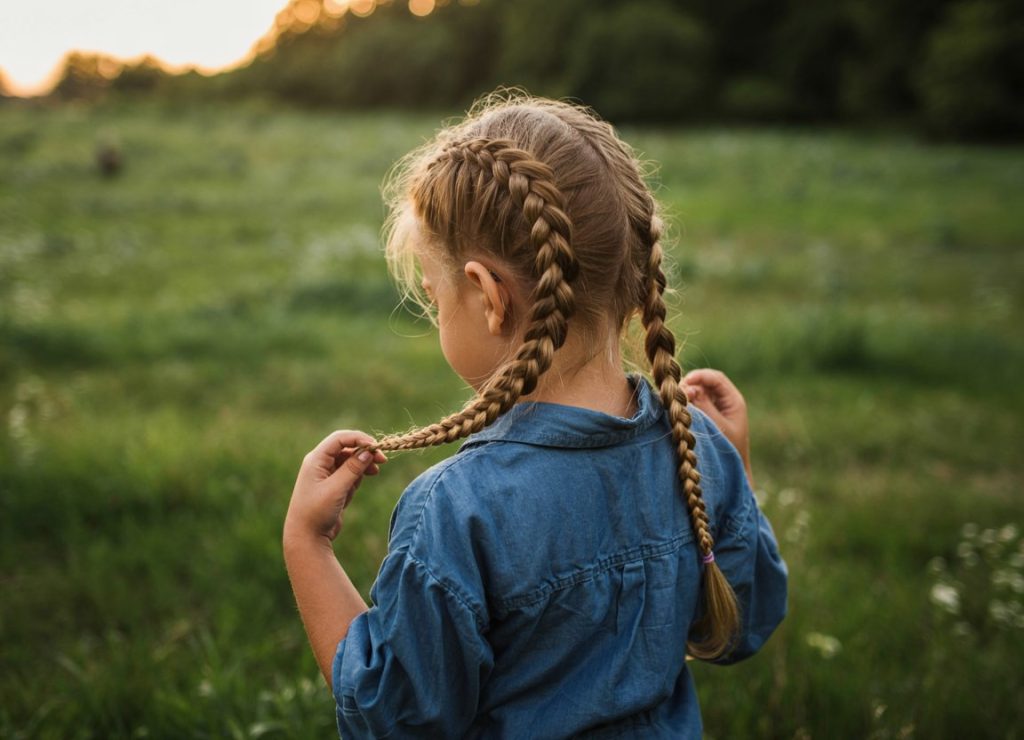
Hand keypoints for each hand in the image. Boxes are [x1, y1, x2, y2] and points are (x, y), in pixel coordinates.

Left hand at [285, 430, 387, 542]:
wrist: (306, 537)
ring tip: (375, 473)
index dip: (359, 439)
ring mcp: (326, 475)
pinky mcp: (333, 486)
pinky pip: (349, 474)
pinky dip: (357, 477)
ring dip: (363, 465)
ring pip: (350, 461)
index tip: (376, 447)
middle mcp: (320, 464)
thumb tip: (368, 451)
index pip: (339, 439)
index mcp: (316, 459)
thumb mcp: (337, 489)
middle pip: (347, 448)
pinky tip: (356, 488)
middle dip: (364, 452)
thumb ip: (352, 468)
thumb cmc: (316, 511)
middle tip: (383, 460)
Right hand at [682, 369, 752, 486]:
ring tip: (677, 403)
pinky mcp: (707, 415)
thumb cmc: (728, 451)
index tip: (685, 382)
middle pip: (705, 382)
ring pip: (698, 391)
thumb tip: (688, 389)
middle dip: (690, 384)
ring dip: (687, 394)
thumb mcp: (717, 427)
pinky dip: (686, 403)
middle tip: (677, 394)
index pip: (716, 379)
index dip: (700, 376)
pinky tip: (679, 409)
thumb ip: (704, 407)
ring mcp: (715, 407)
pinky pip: (695, 402)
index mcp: (733, 401)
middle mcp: (725, 401)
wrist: (732, 473)